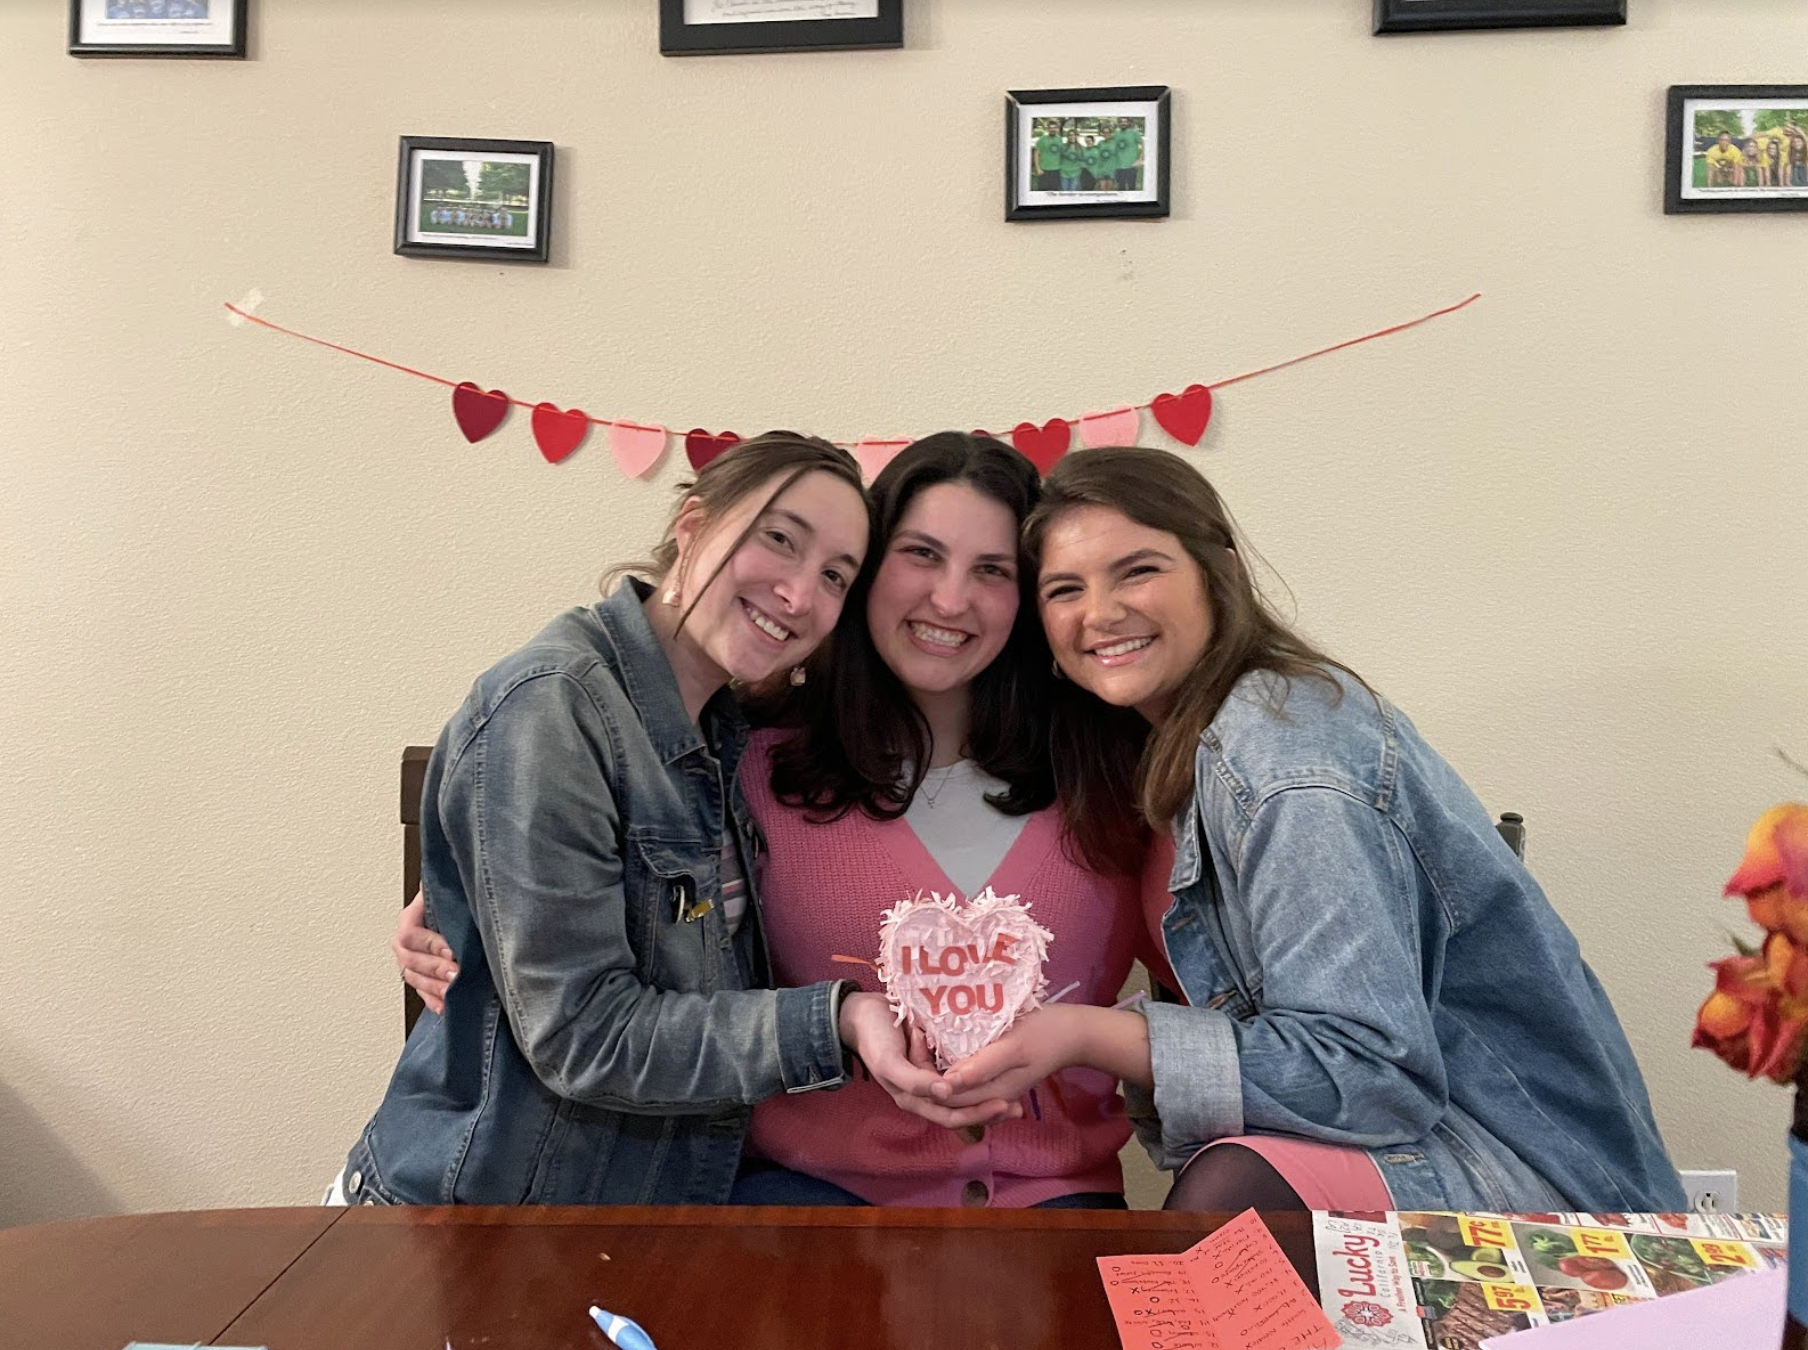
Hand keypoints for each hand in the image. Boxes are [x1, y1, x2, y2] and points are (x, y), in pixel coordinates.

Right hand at [394, 890, 456, 1014]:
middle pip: (409, 959)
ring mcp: (411, 961)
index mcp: (411, 917)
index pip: (409, 934)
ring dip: (433, 987)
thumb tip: (449, 887)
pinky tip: (444, 1007)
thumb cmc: (453, 898)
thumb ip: (447, 893)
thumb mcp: (448, 892)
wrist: (458, 910)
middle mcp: (406, 941)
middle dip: (435, 969)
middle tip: (456, 973)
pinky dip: (433, 1001)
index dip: (430, 945)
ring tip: (452, 992)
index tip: (452, 951)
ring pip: (413, 978)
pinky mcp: (422, 977)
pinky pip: (421, 993)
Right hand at [837, 992, 1020, 1129]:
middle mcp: (925, 1093)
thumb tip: (946, 1095)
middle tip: (1018, 1106)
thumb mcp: (890, 1062)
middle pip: (963, 1110)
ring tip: (1015, 1092)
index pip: (953, 1116)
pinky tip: (997, 1071)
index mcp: (914, 1099)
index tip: (1004, 1103)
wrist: (861, 1014)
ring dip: (987, 1096)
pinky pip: (960, 1074)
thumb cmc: (875, 1038)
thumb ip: (915, 1081)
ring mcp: (930, 1077)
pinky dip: (977, 1077)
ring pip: (964, 1095)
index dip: (979, 1114)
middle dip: (989, 1110)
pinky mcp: (934, 1061)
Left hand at [930, 1006, 1087, 1109]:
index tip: (915, 1037)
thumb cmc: (1045, 1034)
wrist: (1073, 1033)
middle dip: (924, 1068)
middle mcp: (990, 1095)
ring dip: (934, 1065)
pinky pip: (965, 1076)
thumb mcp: (1014, 1046)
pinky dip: (949, 1063)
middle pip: (946, 1093)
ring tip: (922, 1034)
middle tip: (914, 1033)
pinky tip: (941, 1041)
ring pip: (953, 1085)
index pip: (945, 1096)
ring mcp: (993, 1086)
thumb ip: (983, 1066)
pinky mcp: (995, 1074)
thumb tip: (947, 1083)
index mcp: (992, 1093)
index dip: (923, 1073)